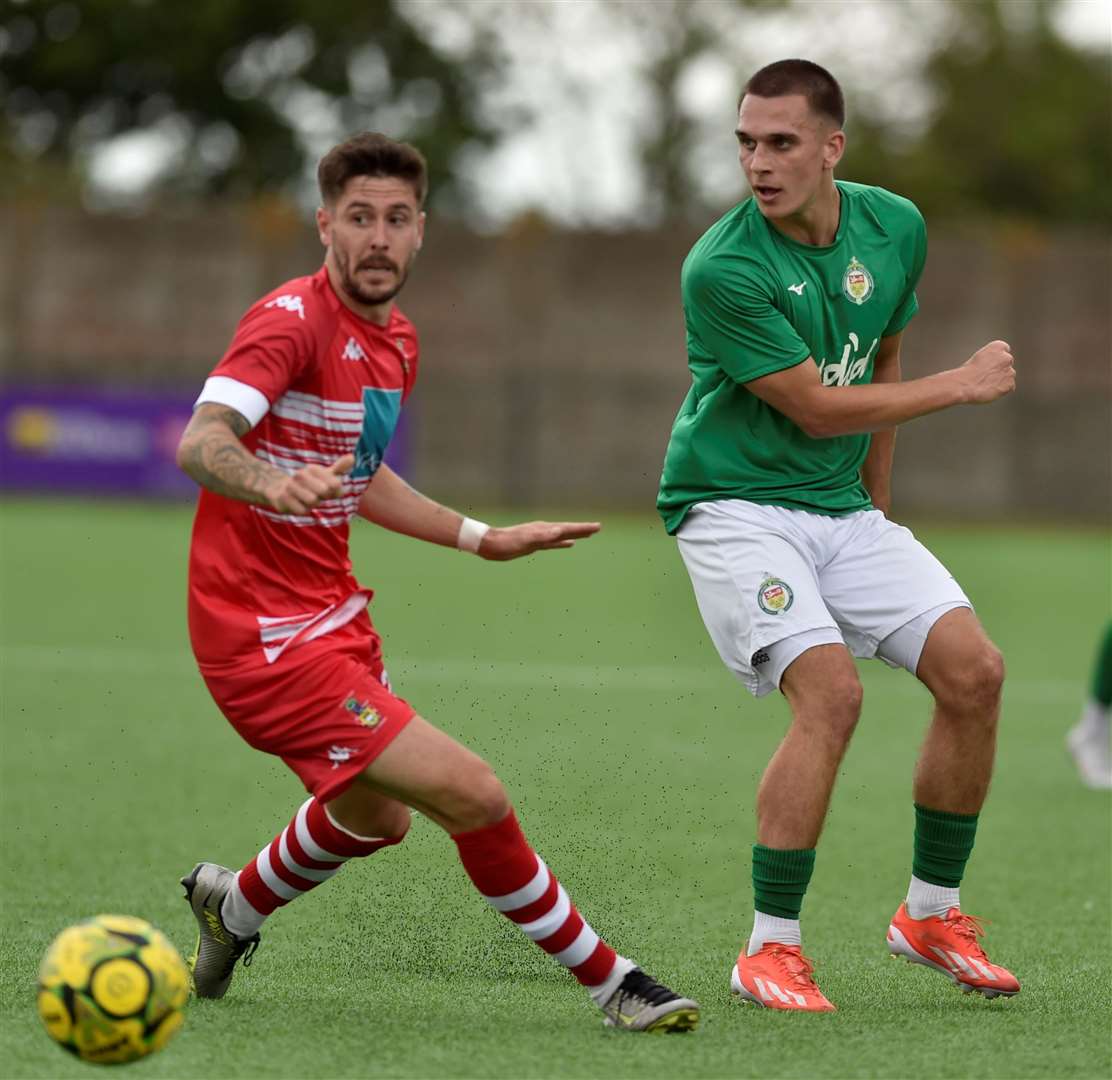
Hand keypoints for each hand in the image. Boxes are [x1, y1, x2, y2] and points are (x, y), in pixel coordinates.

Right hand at [265, 454, 354, 514]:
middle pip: (325, 491)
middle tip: (316, 495)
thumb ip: (339, 468)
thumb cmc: (310, 483)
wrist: (281, 490)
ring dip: (313, 504)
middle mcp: (301, 474)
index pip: (336, 484)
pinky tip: (297, 504)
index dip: (335, 491)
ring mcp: (290, 486)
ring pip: (313, 501)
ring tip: (306, 499)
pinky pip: (302, 510)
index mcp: (314, 469)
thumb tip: (352, 457)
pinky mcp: (282, 498)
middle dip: (323, 497)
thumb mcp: (326, 475)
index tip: (329, 489)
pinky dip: (303, 510)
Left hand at [478, 520, 600, 560]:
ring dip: (575, 535)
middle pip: (568, 529)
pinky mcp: (535, 545)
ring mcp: (540, 537)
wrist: (490, 544)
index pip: (568, 528)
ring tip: (587, 535)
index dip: (583, 528)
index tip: (597, 526)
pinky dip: (563, 543)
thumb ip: (542, 536)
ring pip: (562, 535)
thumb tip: (559, 531)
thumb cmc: (507, 543)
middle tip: (598, 528)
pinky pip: (554, 544)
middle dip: (583, 529)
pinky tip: (569, 544)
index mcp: (544, 529)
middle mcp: (544, 531)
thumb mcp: (526, 540)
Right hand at [958, 340, 1015, 403]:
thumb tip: (995, 367)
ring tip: (986, 385)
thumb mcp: (978, 358)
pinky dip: (1002, 390)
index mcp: (998, 346)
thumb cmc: (967, 373)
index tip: (990, 364)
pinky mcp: (1010, 384)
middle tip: (986, 376)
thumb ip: (991, 358)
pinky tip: (990, 390)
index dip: (996, 358)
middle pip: (1007, 363)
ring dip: (1001, 380)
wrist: (965, 385)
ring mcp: (1010, 371)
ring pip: (1009, 375)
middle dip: (1000, 369)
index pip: (1004, 349)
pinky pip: (1009, 387)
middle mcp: (1007, 357)